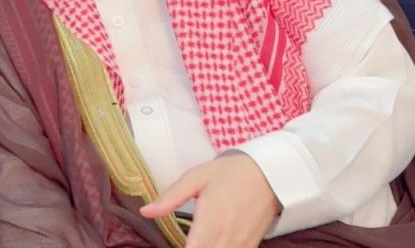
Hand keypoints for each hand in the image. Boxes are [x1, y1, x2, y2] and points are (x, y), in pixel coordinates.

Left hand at [139, 153, 279, 247]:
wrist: (269, 173)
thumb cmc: (229, 173)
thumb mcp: (196, 178)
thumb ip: (170, 197)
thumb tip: (145, 212)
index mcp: (211, 218)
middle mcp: (228, 236)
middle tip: (182, 242)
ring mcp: (241, 244)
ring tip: (193, 242)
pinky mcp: (250, 246)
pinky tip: (209, 244)